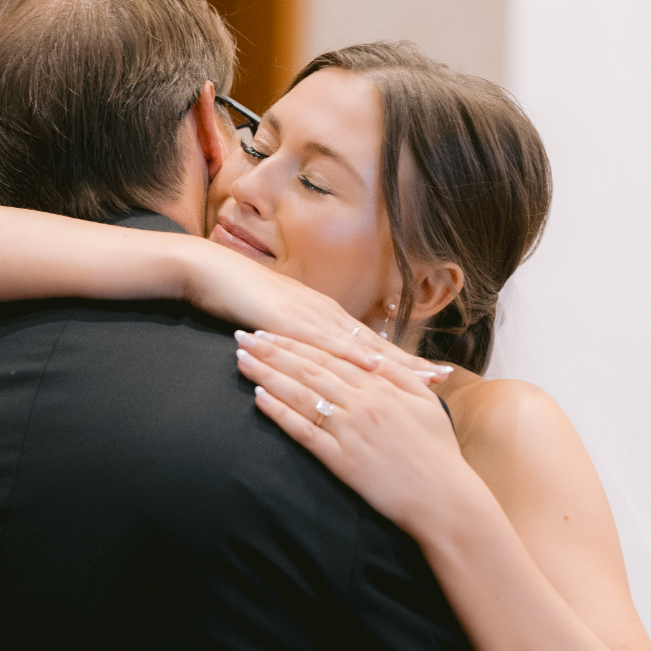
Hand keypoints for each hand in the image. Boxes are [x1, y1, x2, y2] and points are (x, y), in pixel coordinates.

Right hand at [185, 240, 440, 375]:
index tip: (431, 375)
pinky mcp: (289, 321)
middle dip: (409, 365)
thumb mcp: (274, 324)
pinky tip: (371, 366)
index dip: (401, 362)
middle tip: (443, 379)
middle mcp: (325, 315)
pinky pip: (324, 342)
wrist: (206, 271)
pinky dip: (350, 355)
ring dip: (393, 363)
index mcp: (324, 317)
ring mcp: (309, 316)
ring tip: (423, 379)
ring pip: (360, 345)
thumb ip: (297, 342)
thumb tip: (315, 364)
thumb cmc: (237, 298)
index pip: (370, 345)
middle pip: (376, 345)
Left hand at [233, 332, 472, 537]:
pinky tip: (258, 398)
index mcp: (380, 387)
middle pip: (308, 370)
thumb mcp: (425, 403)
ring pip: (300, 394)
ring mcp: (349, 430)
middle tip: (243, 336)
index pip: (329, 356)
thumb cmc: (438, 452)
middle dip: (272, 351)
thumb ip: (401, 375)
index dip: (297, 342)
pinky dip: (280, 413)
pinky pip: (303, 432)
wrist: (443, 498)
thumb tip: (377, 353)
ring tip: (242, 360)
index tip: (270, 330)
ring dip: (268, 375)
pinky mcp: (341, 459)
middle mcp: (361, 402)